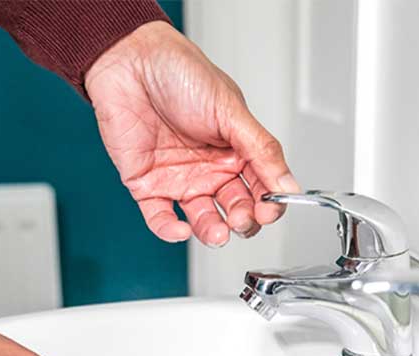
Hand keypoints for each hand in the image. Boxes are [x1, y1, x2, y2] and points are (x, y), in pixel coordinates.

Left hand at [86, 20, 299, 246]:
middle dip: (242, 220)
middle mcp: (211, 168)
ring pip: (202, 220)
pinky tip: (181, 230)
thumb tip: (288, 185)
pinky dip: (170, 231)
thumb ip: (262, 150)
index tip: (269, 210)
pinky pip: (161, 219)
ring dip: (212, 231)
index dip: (269, 204)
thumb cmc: (179, 72)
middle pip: (236, 209)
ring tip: (218, 232)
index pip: (262, 188)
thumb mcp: (230, 109)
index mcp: (236, 150)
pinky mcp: (148, 186)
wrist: (130, 61)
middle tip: (241, 218)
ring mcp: (180, 179)